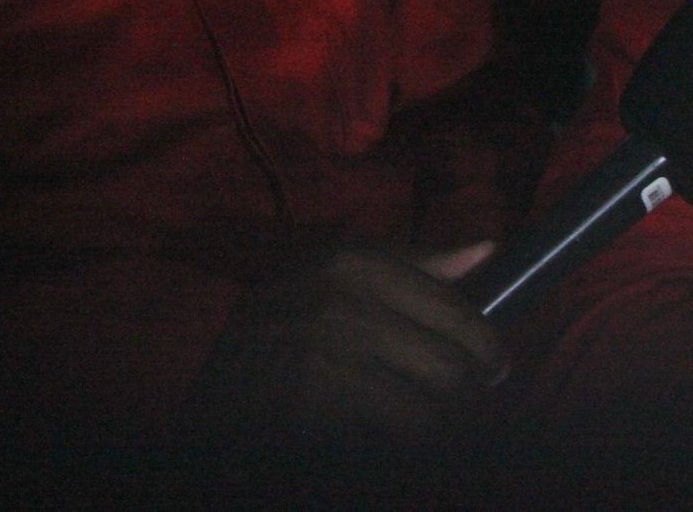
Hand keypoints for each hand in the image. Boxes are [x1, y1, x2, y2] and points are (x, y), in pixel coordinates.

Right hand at [184, 241, 503, 451]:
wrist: (198, 366)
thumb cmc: (283, 321)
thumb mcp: (339, 274)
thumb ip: (417, 266)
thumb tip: (487, 249)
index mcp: (356, 262)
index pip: (457, 312)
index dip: (486, 347)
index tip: (494, 367)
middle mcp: (342, 302)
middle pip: (451, 367)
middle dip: (468, 393)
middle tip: (465, 406)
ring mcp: (324, 356)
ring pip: (425, 411)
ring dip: (435, 426)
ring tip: (425, 424)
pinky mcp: (308, 406)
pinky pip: (385, 438)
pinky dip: (394, 444)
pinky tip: (381, 437)